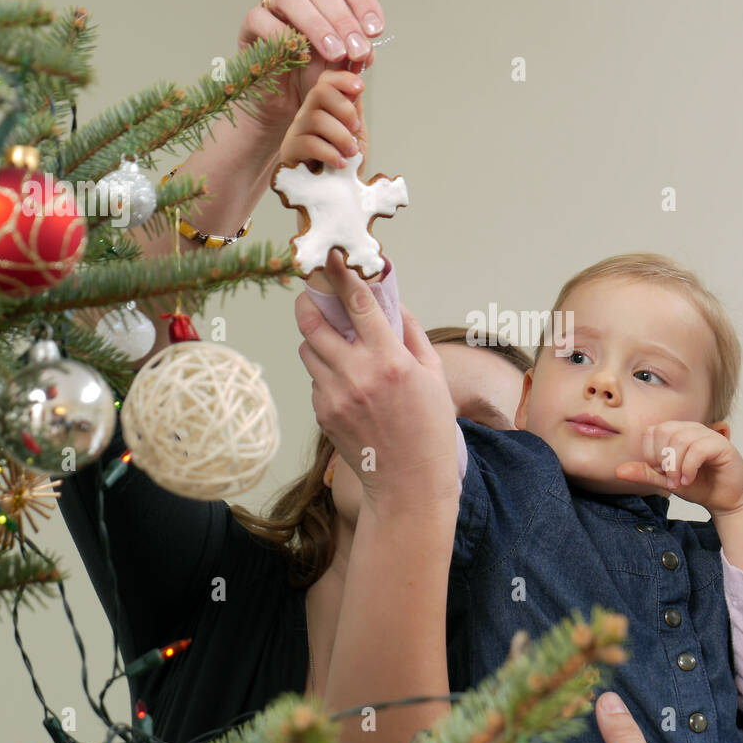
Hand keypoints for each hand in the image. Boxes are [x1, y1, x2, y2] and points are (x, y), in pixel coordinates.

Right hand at [238, 0, 382, 136]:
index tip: (375, 31)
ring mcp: (274, 3)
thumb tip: (367, 47)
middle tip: (356, 50)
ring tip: (334, 53)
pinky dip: (283, 35)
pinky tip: (301, 54)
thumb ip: (357, 54)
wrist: (287, 103)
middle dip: (343, 20)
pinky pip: (262, 18)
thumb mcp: (344, 66)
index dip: (364, 3)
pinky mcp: (252, 22)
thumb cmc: (318, 77)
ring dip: (316, 24)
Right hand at [279, 68, 366, 174]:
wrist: (335, 196)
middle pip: (320, 92)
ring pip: (316, 119)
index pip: (325, 81)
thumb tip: (355, 87)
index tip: (360, 88)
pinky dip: (330, 153)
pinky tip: (340, 163)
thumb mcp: (354, 135)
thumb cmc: (344, 165)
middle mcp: (305, 115)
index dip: (342, 78)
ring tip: (350, 153)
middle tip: (355, 129)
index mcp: (322, 108)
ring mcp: (295, 132)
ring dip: (341, 136)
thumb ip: (353, 111)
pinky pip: (309, 143)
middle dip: (344, 109)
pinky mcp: (289, 153)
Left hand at [295, 251, 458, 503]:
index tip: (331, 258)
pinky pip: (315, 380)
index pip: (357, 304)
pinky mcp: (323, 414)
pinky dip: (325, 372)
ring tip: (337, 345)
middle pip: (313, 323)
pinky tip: (347, 384)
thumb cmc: (430, 429)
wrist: (409, 483)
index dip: (340, 275)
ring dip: (317, 339)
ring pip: (308, 350)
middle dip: (308, 302)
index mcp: (390, 361)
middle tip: (312, 295)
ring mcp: (335, 396)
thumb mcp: (434, 375)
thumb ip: (412, 334)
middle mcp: (357, 375)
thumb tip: (393, 304)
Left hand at [614, 421, 742, 515]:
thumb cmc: (699, 486)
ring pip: (680, 439)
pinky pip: (698, 448)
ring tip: (679, 482)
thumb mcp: (666, 481)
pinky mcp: (721, 444)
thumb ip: (645, 474)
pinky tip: (689, 479)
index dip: (650, 453)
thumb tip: (619, 471)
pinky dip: (689, 467)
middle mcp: (691, 429)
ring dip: (675, 466)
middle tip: (669, 479)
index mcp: (676, 432)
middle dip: (662, 460)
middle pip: (664, 432)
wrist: (726, 499)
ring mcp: (707, 434)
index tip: (659, 472)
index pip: (651, 431)